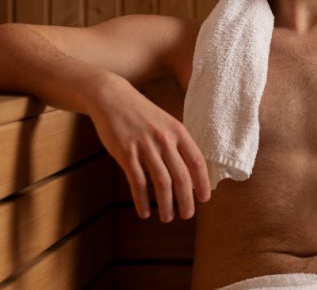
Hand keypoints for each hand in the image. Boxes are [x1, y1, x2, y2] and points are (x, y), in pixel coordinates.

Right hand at [88, 77, 210, 221]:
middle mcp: (164, 139)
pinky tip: (144, 212)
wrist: (112, 98)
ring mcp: (145, 146)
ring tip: (167, 217)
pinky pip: (137, 182)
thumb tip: (190, 169)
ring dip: (166, 204)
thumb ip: (177, 142)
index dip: (202, 182)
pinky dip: (142, 200)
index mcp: (178, 131)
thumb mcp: (165, 122)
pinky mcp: (125, 153)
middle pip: (181, 176)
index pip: (196, 161)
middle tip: (187, 215)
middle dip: (186, 200)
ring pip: (161, 182)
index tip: (204, 198)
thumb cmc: (141, 113)